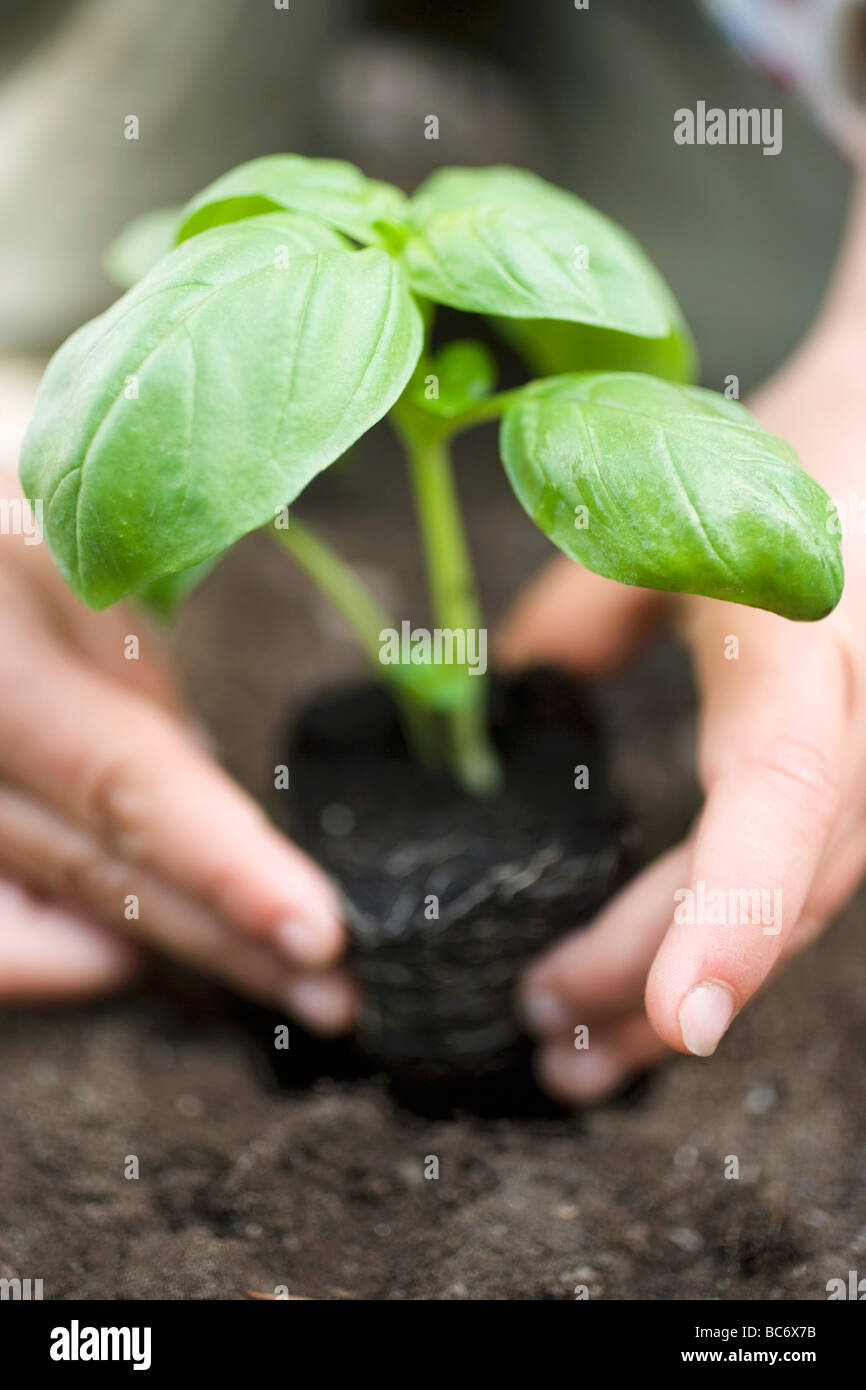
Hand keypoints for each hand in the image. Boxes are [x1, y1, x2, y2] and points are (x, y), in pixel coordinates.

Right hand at [0, 361, 352, 1032]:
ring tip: (284, 984)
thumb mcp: (84, 533)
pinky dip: (73, 950)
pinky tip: (142, 954)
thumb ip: (136, 643)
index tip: (320, 935)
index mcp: (5, 654)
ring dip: (178, 952)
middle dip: (229, 944)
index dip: (225, 868)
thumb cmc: (12, 514)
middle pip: (105, 874)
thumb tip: (201, 768)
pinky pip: (5, 930)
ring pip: (64, 909)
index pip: (125, 782)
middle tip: (340, 998)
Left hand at [503, 324, 865, 1103]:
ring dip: (680, 985)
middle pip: (773, 886)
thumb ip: (579, 613)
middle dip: (655, 975)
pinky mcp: (861, 784)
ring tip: (573, 1050)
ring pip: (792, 909)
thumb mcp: (662, 522)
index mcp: (810, 645)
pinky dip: (719, 942)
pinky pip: (796, 884)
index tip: (682, 1021)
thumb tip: (506, 696)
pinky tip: (651, 989)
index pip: (781, 792)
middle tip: (540, 1025)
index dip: (734, 912)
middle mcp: (863, 723)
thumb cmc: (775, 466)